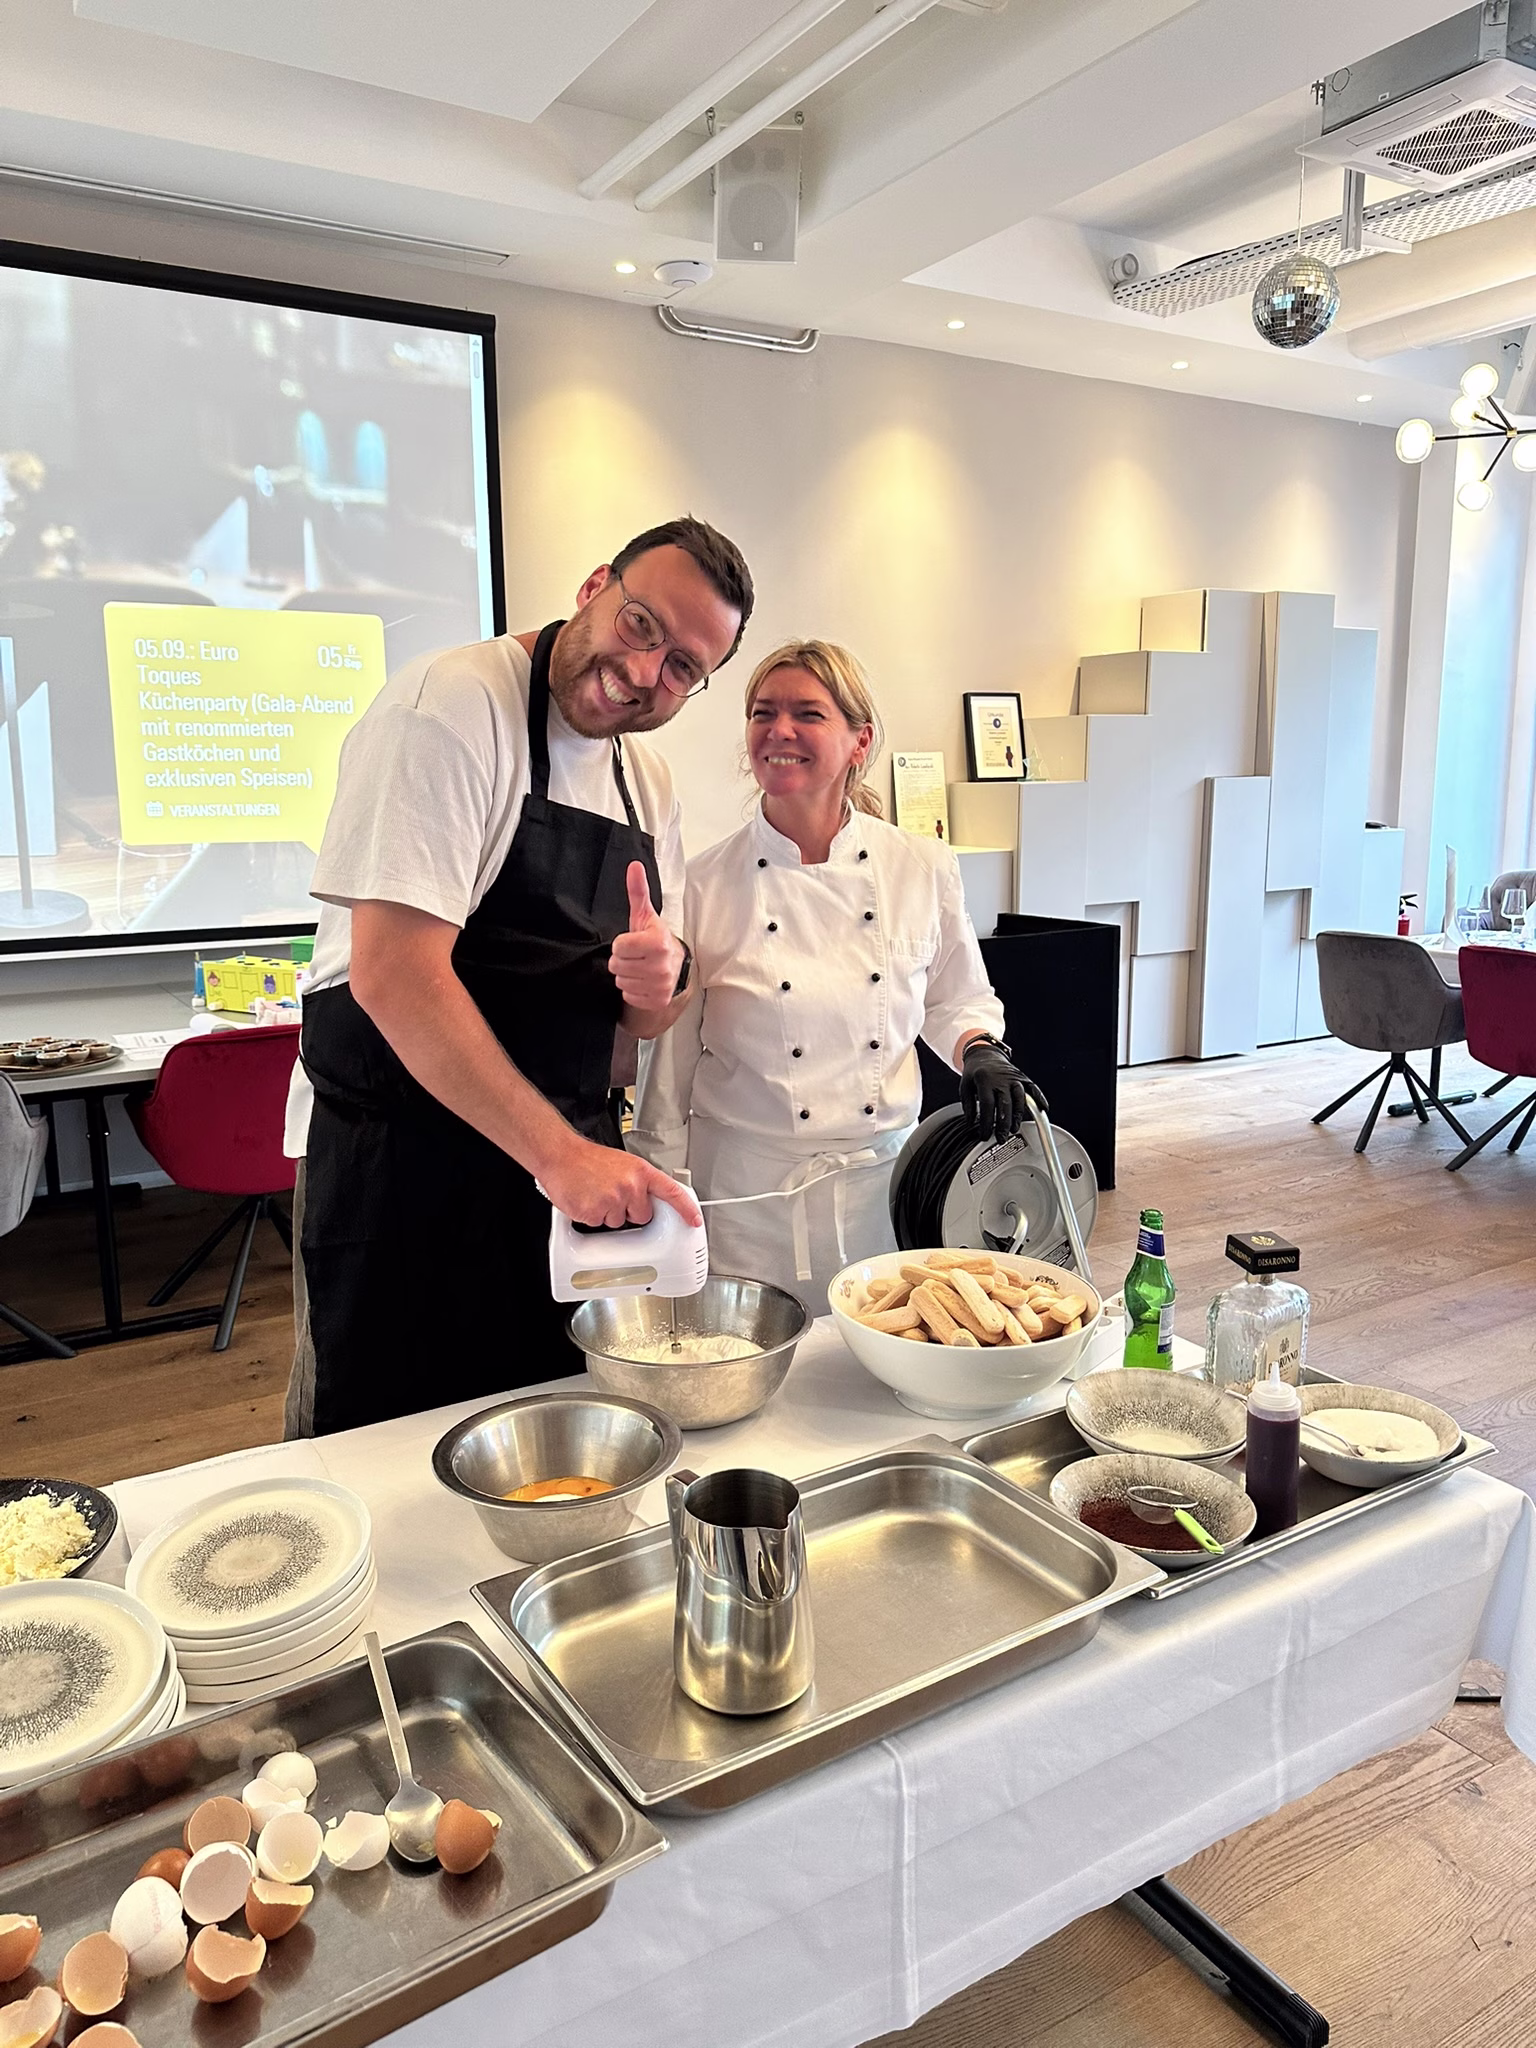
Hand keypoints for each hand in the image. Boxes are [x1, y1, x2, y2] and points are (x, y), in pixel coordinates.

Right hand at [540, 1132, 701, 1230]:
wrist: (560, 1155)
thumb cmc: (587, 1159)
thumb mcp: (622, 1163)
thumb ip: (638, 1181)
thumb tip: (648, 1199)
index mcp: (640, 1171)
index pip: (671, 1192)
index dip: (686, 1208)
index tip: (694, 1221)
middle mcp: (630, 1186)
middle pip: (642, 1216)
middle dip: (629, 1210)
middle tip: (612, 1194)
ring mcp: (613, 1200)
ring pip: (618, 1222)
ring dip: (608, 1213)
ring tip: (595, 1193)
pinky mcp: (594, 1213)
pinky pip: (598, 1225)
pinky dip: (591, 1216)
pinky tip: (585, 1199)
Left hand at [608, 862, 684, 1012]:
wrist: (676, 965)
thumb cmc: (655, 938)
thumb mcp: (644, 915)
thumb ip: (637, 891)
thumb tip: (633, 866)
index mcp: (658, 942)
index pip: (618, 946)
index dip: (622, 944)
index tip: (634, 942)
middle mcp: (661, 965)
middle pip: (617, 966)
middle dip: (623, 960)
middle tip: (636, 956)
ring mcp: (661, 985)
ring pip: (621, 982)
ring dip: (627, 975)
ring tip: (639, 967)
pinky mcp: (658, 1000)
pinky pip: (629, 996)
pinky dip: (633, 990)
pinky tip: (643, 981)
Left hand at [960, 1040, 1036, 1143]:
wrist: (985, 1054)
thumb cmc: (975, 1072)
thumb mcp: (965, 1087)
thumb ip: (968, 1106)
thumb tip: (970, 1125)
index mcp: (984, 1080)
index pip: (987, 1105)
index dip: (986, 1123)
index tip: (984, 1135)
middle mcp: (1001, 1079)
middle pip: (1005, 1104)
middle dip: (1004, 1124)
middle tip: (1001, 1137)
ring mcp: (1014, 1078)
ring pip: (1019, 1098)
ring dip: (1018, 1116)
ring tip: (1014, 1129)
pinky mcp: (1023, 1078)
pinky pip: (1033, 1089)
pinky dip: (1039, 1099)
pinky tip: (1042, 1109)